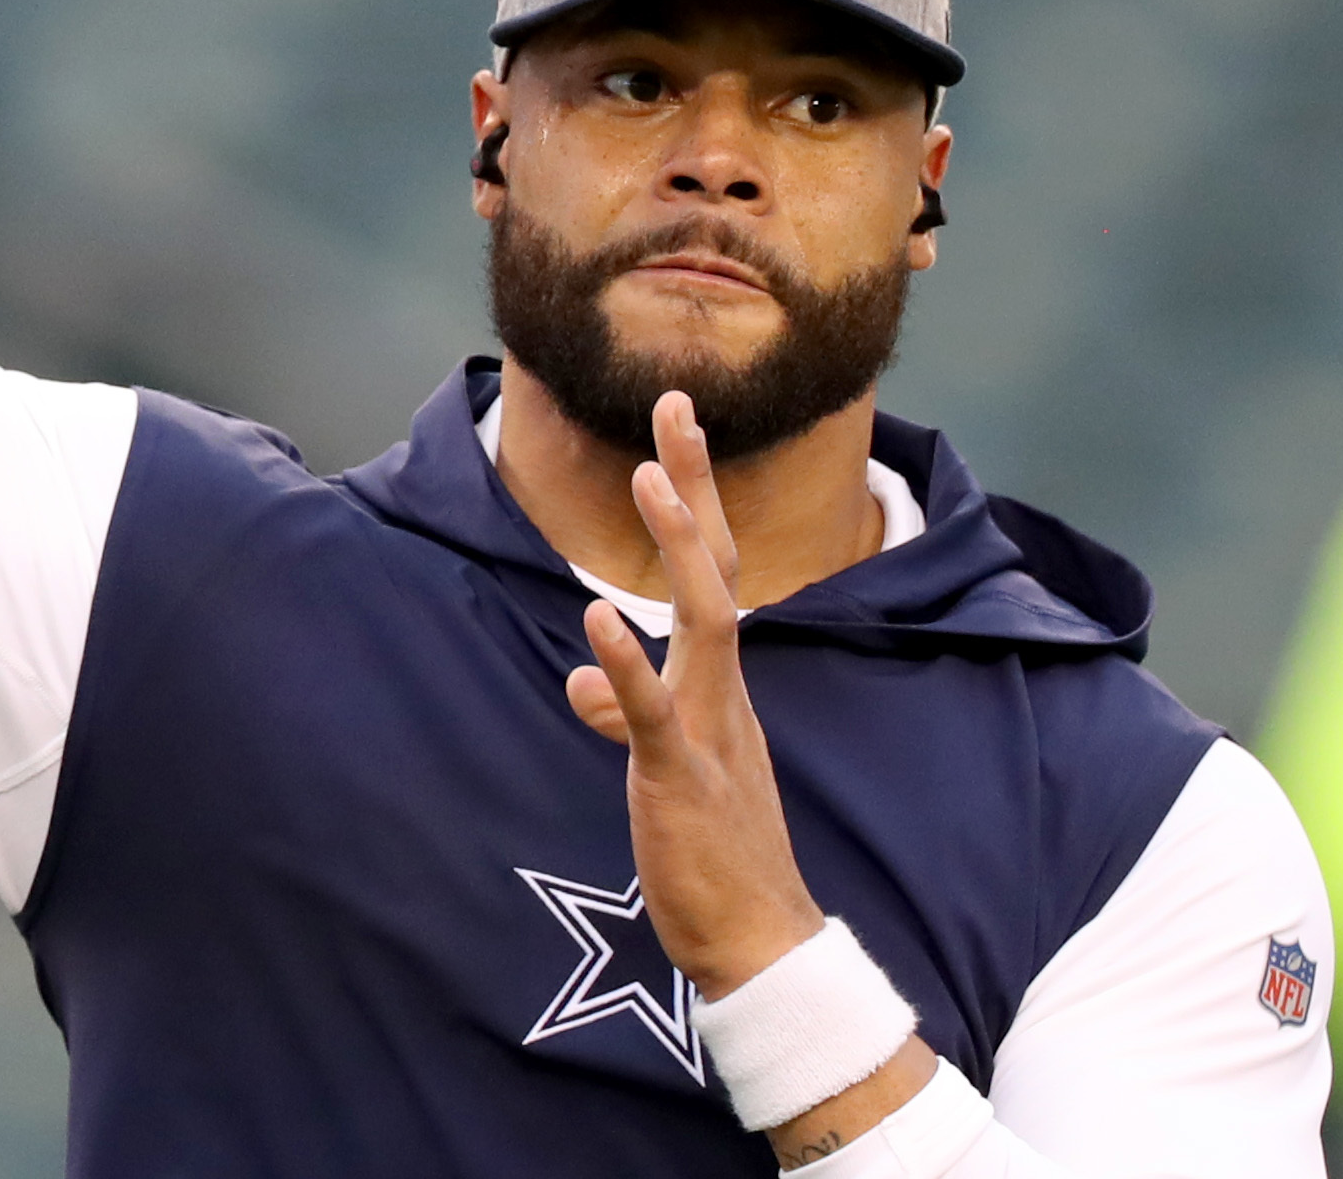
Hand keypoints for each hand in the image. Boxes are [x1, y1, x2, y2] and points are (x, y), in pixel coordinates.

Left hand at [563, 390, 824, 1000]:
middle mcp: (723, 689)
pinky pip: (655, 712)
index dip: (694, 499)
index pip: (712, 571)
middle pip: (717, 566)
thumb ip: (628, 711)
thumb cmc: (713, 850)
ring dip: (680, 546)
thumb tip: (584, 682)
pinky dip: (628, 665)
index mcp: (718, 682)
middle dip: (694, 484)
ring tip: (649, 474)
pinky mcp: (680, 777)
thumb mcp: (663, 764)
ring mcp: (709, 728)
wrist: (757, 941)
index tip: (675, 426)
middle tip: (676, 402)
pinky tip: (595, 623)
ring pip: (705, 621)